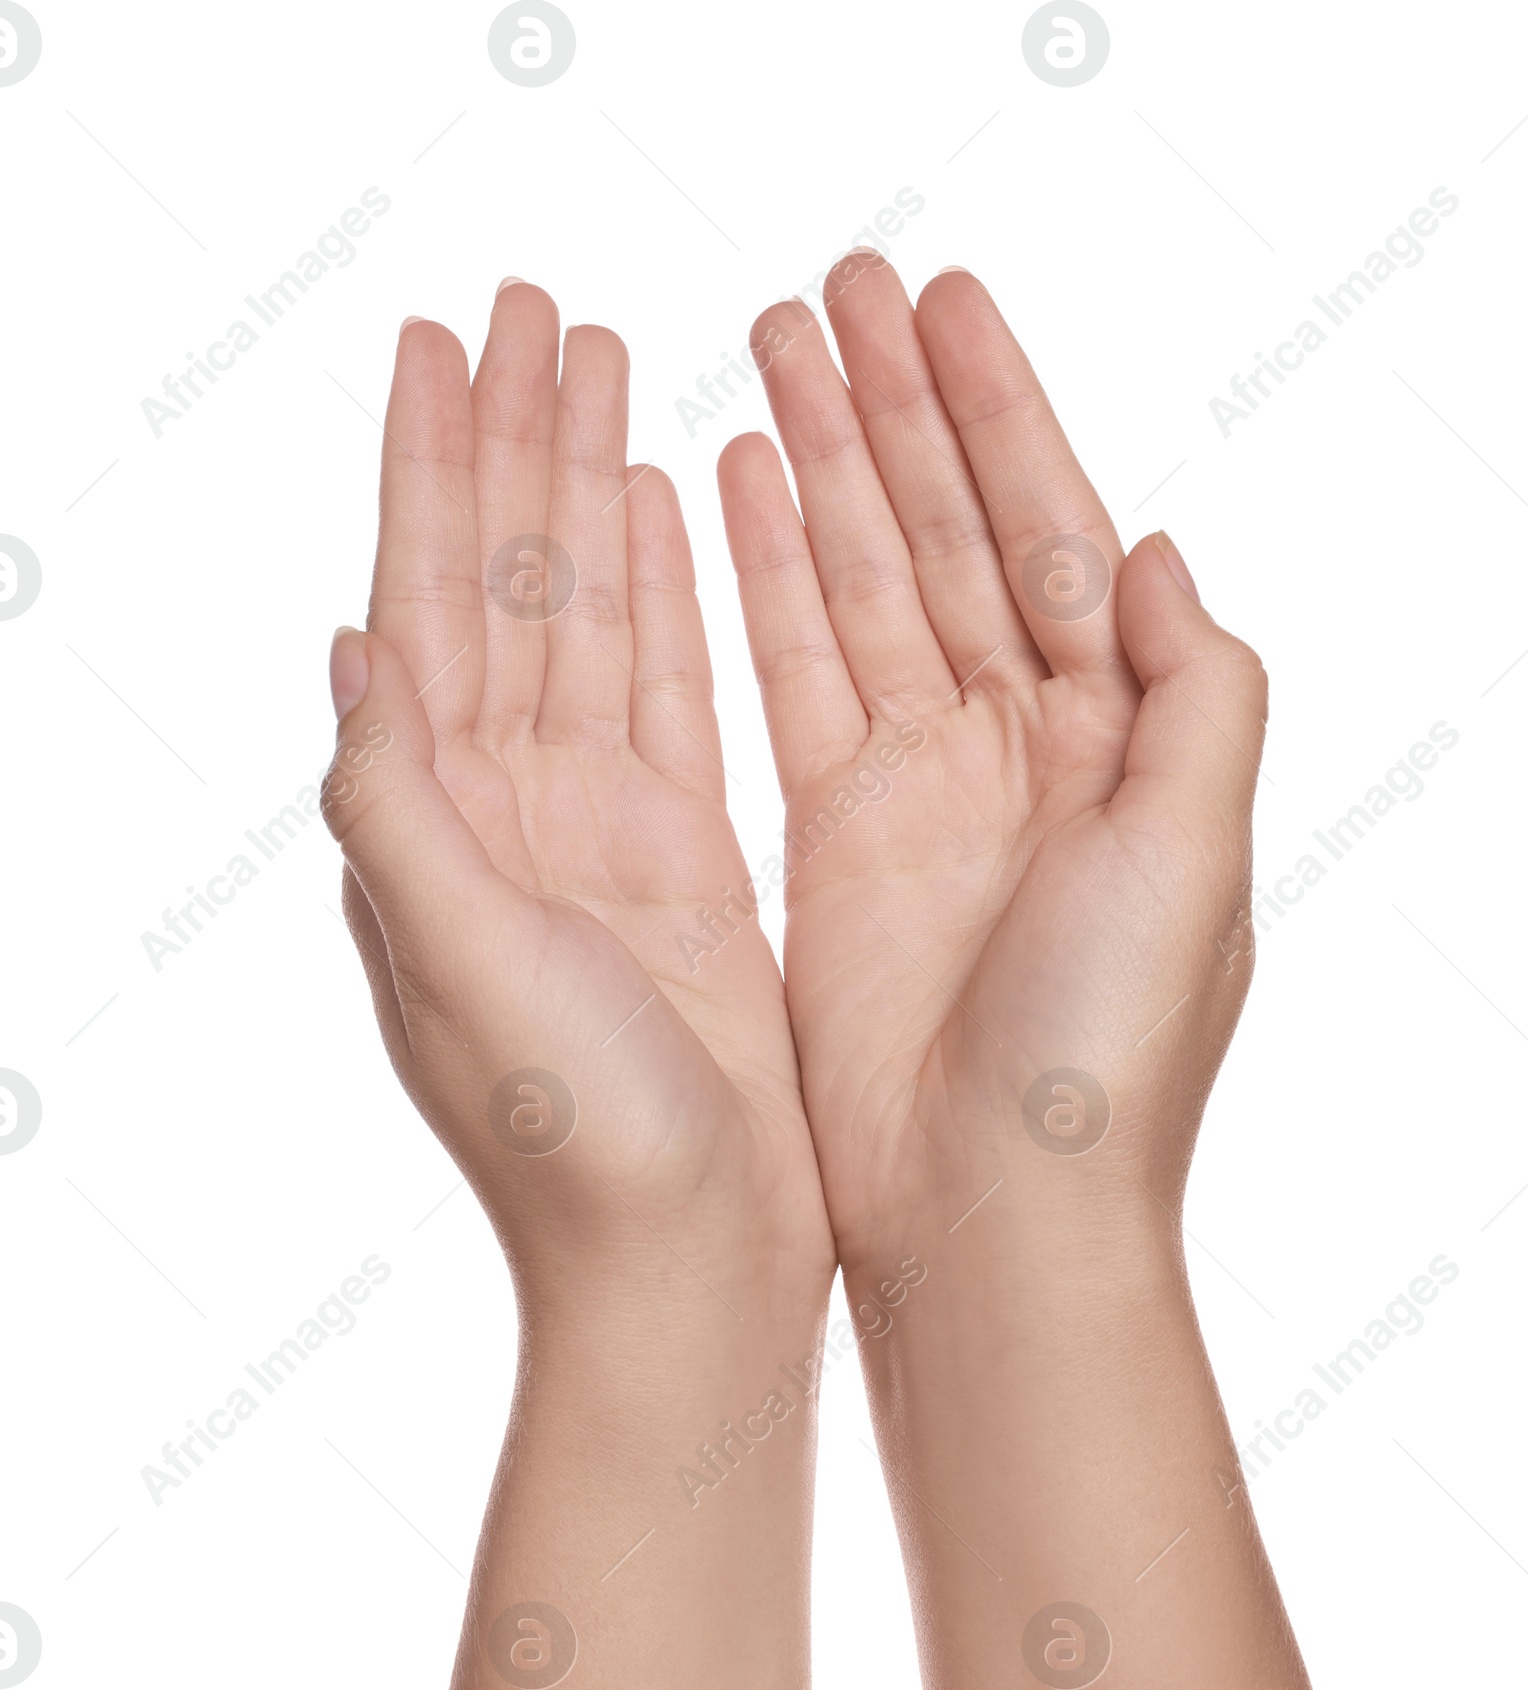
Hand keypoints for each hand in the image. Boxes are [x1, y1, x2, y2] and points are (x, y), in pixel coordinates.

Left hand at [324, 284, 831, 1688]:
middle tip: (536, 309)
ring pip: (589, 620)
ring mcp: (595, 824)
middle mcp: (506, 806)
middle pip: (507, 583)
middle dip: (514, 444)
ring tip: (602, 373)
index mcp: (440, 821)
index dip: (428, 471)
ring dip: (588, 496)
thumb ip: (400, 808)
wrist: (689, 1258)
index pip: (427, 603)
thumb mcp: (461, 967)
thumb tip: (351, 649)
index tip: (440, 344)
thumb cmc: (579, 1142)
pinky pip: (666, 693)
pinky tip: (664, 520)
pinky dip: (663, 601)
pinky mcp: (680, 855)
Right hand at [718, 254, 1264, 1266]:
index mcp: (1116, 734)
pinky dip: (766, 575)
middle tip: (835, 286)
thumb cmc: (1105, 1054)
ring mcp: (919, 780)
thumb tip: (1160, 548)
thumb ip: (1198, 693)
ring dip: (822, 465)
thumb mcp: (1198, 858)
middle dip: (896, 407)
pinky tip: (735, 483)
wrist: (992, 1212)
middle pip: (946, 532)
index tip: (937, 303)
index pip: (1048, 531)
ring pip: (861, 582)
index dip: (997, 413)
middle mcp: (1018, 740)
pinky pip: (792, 670)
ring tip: (773, 347)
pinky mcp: (833, 829)